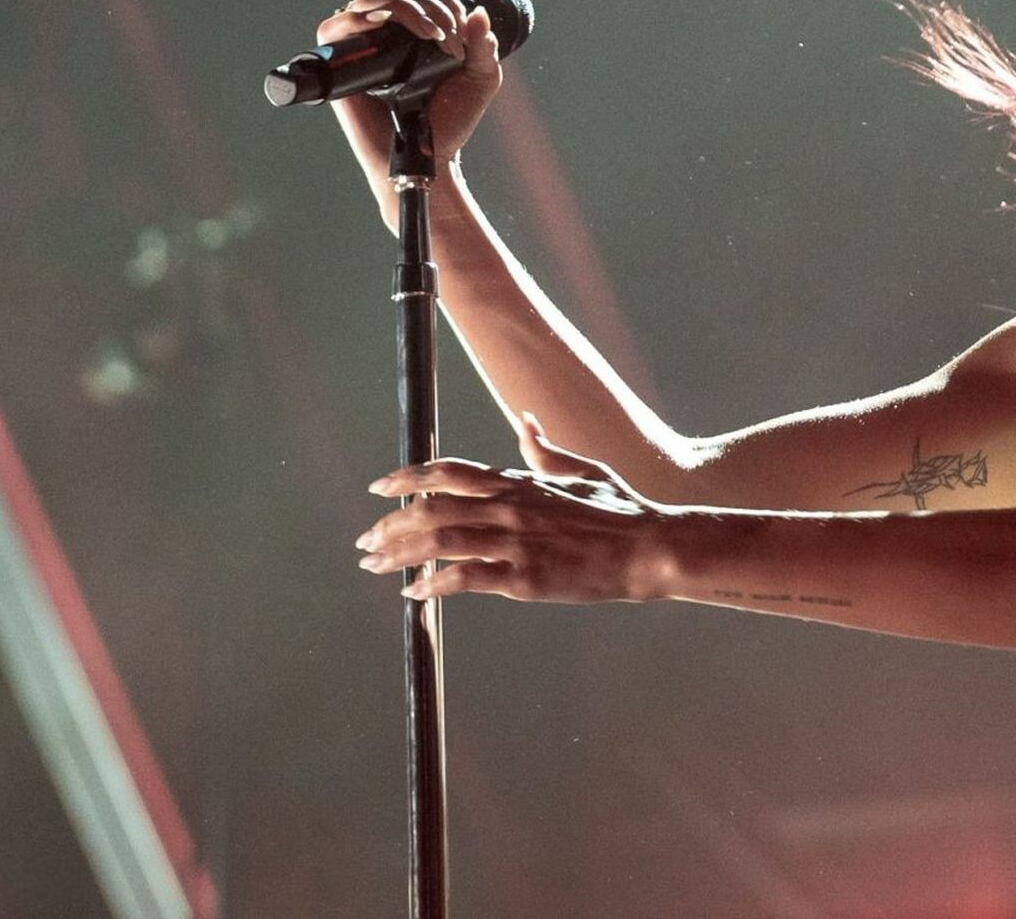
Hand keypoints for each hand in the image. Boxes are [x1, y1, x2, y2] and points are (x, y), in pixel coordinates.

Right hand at [316, 0, 504, 229]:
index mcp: (415, 28)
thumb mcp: (480, 79)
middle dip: (429, 6)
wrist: (430, 158)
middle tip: (447, 39)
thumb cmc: (450, 120)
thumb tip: (480, 13)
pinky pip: (334, 26)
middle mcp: (385, 32)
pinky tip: (381, 24)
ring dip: (404, 7)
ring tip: (430, 35)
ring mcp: (361, 47)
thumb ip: (485, 47)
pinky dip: (356, 18)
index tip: (460, 30)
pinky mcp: (339, 65)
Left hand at [357, 421, 670, 603]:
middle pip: (432, 508)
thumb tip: (525, 422)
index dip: (408, 478)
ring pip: (440, 541)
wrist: (650, 549)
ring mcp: (516, 542)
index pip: (449, 472)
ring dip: (400, 554)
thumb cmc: (621, 511)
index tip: (378, 489)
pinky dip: (434, 584)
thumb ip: (545, 451)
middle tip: (366, 543)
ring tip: (376, 567)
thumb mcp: (583, 471)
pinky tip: (416, 593)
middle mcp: (510, 507)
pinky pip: (466, 578)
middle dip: (391, 525)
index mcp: (519, 482)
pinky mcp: (525, 578)